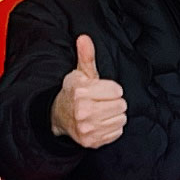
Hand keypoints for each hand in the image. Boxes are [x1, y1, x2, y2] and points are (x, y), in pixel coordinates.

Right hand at [52, 34, 128, 151]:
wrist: (59, 116)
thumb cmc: (74, 92)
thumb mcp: (80, 73)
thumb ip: (86, 56)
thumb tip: (84, 38)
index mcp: (81, 93)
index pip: (117, 91)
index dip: (112, 89)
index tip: (103, 90)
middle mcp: (83, 112)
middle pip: (121, 105)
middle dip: (114, 102)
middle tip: (103, 101)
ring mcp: (87, 129)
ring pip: (121, 119)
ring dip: (115, 115)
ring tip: (102, 111)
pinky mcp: (91, 142)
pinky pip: (117, 132)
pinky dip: (112, 128)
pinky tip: (101, 123)